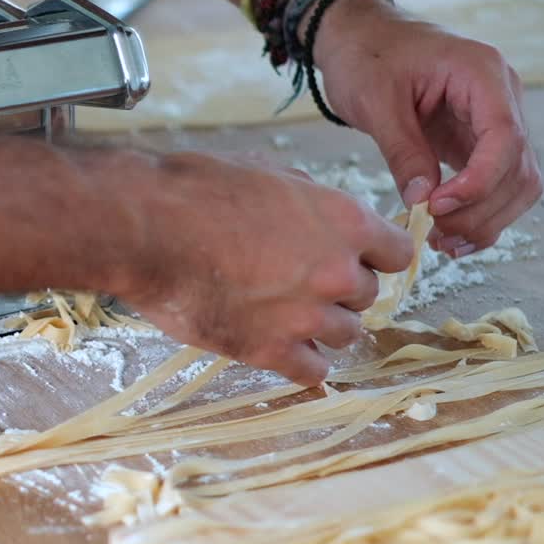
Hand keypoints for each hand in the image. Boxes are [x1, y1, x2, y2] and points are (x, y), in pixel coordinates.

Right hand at [120, 152, 415, 386]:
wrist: (145, 229)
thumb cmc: (195, 191)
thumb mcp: (264, 171)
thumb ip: (306, 197)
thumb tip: (316, 208)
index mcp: (344, 221)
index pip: (397, 253)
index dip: (372, 256)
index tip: (351, 258)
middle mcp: (336, 272)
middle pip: (367, 296)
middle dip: (337, 290)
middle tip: (297, 282)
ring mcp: (306, 316)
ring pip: (344, 335)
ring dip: (319, 326)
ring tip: (281, 315)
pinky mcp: (270, 351)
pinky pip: (312, 373)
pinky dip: (300, 363)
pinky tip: (277, 347)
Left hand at [314, 0, 542, 256]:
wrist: (357, 36)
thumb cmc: (365, 55)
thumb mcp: (375, 101)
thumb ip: (403, 150)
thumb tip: (422, 201)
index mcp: (482, 74)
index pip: (505, 138)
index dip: (479, 181)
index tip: (440, 207)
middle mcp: (500, 97)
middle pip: (519, 167)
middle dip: (483, 209)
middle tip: (438, 236)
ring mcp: (492, 119)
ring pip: (515, 182)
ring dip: (486, 218)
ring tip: (443, 243)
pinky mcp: (474, 139)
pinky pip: (492, 182)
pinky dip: (477, 211)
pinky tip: (448, 234)